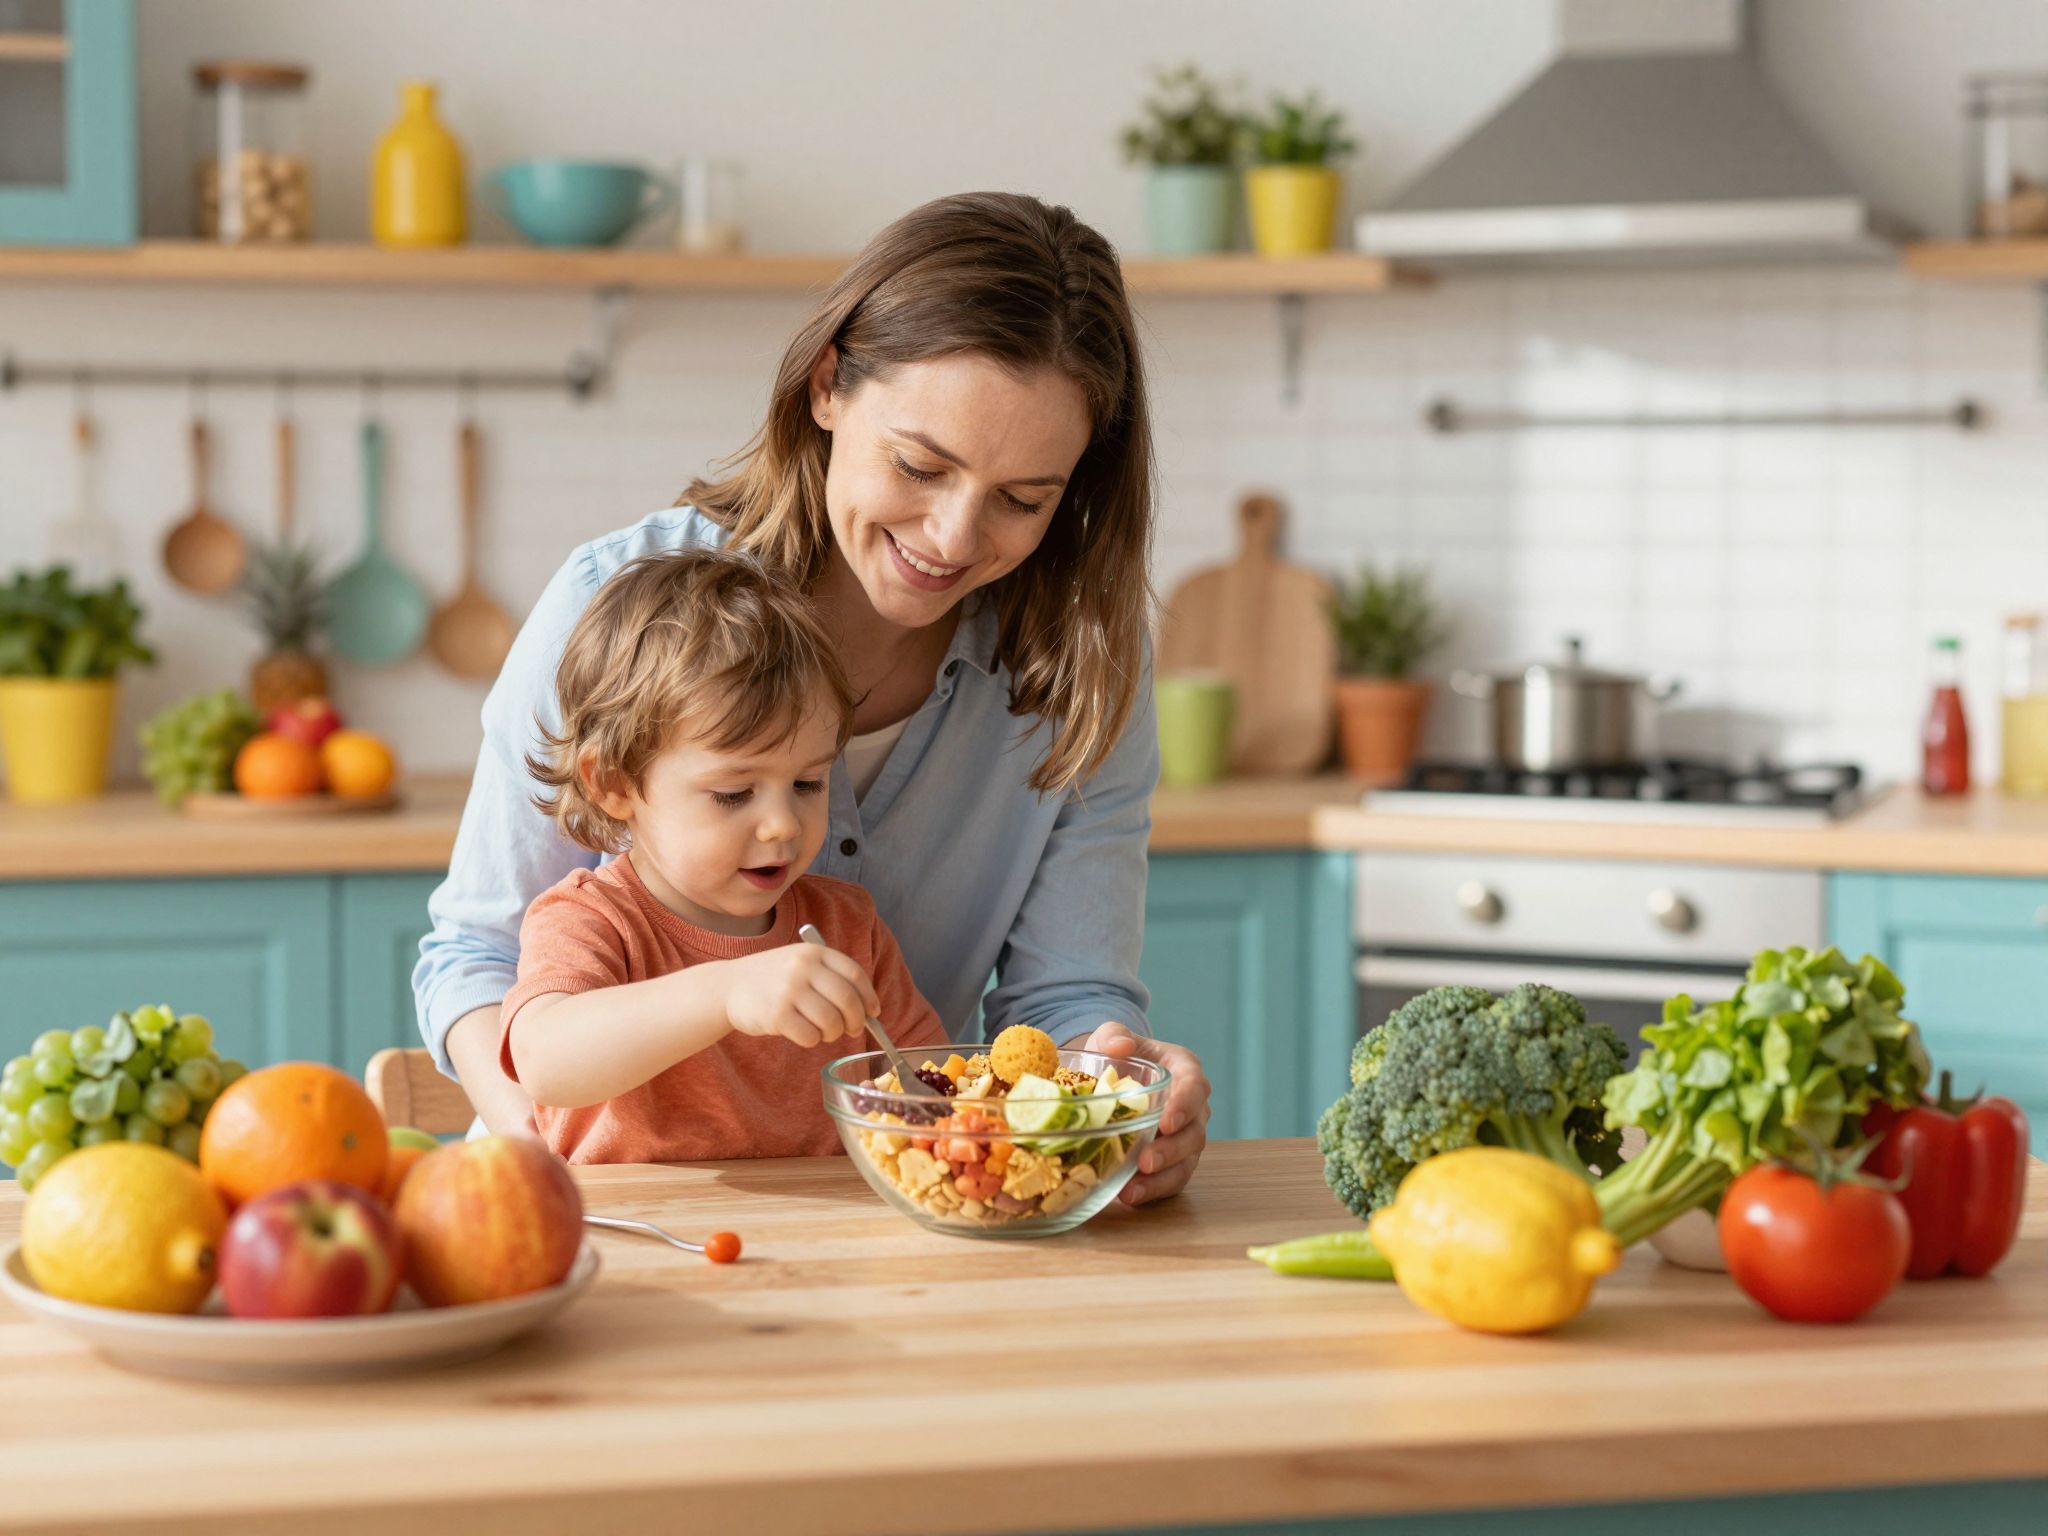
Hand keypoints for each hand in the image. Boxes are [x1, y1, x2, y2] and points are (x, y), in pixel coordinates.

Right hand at [722, 943, 878, 1049]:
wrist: (728, 986)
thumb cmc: (774, 980)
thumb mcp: (800, 964)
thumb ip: (830, 978)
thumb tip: (868, 1010)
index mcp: (813, 952)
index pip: (855, 974)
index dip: (869, 997)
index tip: (873, 1012)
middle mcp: (803, 967)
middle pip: (848, 1000)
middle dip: (856, 1021)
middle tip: (853, 1030)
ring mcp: (789, 990)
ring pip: (831, 1022)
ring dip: (833, 1034)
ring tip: (824, 1032)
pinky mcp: (776, 1015)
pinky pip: (810, 1037)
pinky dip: (813, 1040)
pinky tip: (803, 1034)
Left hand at [1080, 1022, 1209, 1205]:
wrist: (1111, 1077)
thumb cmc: (1117, 1055)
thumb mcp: (1112, 1037)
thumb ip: (1114, 1035)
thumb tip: (1118, 1046)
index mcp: (1184, 1071)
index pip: (1195, 1087)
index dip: (1185, 1106)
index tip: (1166, 1122)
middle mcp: (1192, 1107)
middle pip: (1194, 1132)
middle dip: (1172, 1150)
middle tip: (1145, 1161)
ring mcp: (1184, 1137)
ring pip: (1186, 1163)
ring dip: (1162, 1178)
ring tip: (1132, 1190)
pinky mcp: (1173, 1161)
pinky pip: (1171, 1180)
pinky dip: (1153, 1191)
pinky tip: (1129, 1197)